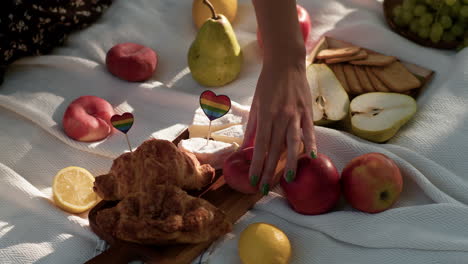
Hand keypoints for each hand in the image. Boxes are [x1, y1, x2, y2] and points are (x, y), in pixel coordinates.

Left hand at [241, 59, 316, 195]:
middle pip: (274, 149)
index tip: (253, 180)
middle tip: (265, 188)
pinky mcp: (307, 111)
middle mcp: (280, 117)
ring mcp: (295, 114)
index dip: (257, 164)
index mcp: (265, 115)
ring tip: (288, 180)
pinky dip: (311, 143)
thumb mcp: (256, 103)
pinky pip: (309, 130)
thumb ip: (253, 126)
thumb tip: (247, 147)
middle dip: (269, 170)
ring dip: (291, 163)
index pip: (260, 145)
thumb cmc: (268, 83)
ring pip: (293, 143)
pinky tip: (313, 157)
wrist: (286, 62)